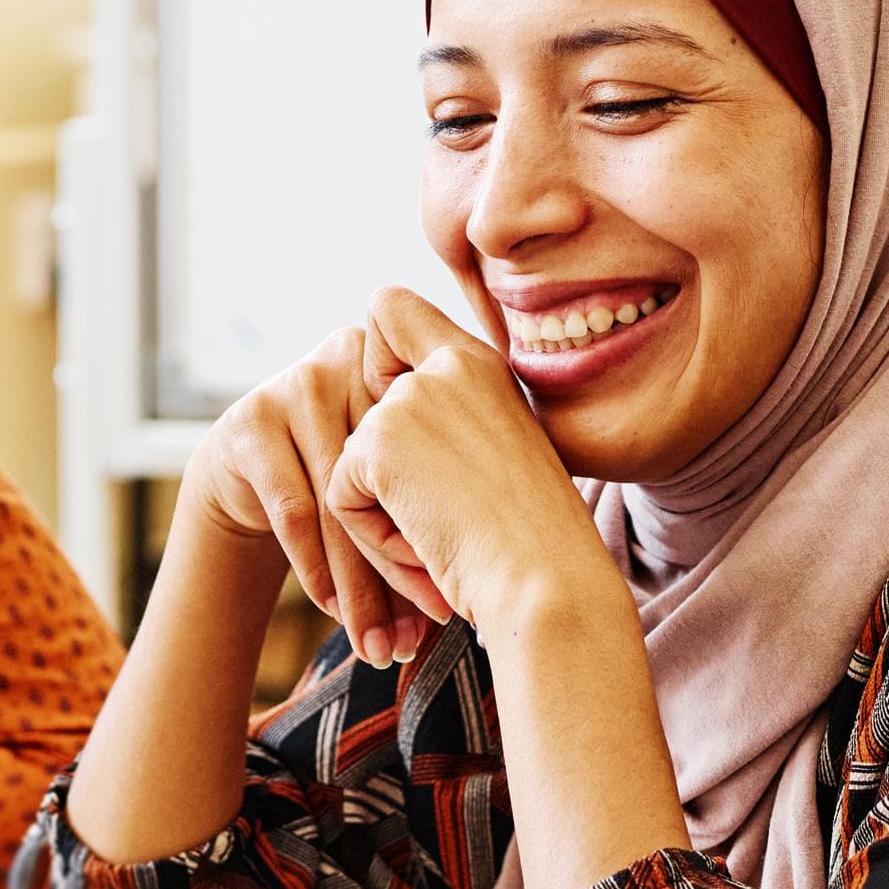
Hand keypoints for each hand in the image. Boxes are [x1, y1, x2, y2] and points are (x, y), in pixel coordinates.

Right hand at [186, 326, 432, 666]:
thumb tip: (485, 595)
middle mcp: (351, 362)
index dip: (445, 528)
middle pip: (385, 480)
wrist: (250, 470)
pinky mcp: (250, 422)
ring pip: (340, 502)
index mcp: (405, 364)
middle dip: (405, 569)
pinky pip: (293, 508)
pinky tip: (333, 610)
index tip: (456, 599)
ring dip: (360, 585)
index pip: (431, 454)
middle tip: (425, 634)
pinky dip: (316, 568)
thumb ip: (436, 501)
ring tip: (379, 644)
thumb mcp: (395, 472)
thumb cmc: (347, 479)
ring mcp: (296, 385)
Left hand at [327, 288, 614, 638]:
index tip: (407, 425)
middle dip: (378, 469)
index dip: (374, 361)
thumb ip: (447, 423)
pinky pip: (340, 496)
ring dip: (383, 514)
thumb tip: (377, 429)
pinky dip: (373, 538)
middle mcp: (447, 364)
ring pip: (350, 460)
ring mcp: (411, 398)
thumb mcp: (499, 456)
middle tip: (441, 513)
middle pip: (356, 394)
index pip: (390, 307)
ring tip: (445, 541)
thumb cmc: (534, 541)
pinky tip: (427, 549)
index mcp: (480, 364)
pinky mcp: (379, 442)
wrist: (548, 580)